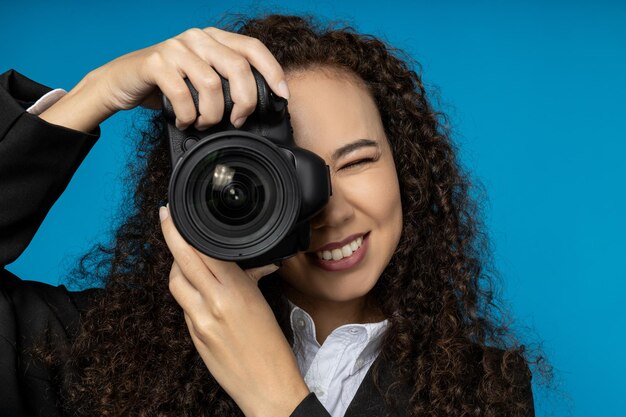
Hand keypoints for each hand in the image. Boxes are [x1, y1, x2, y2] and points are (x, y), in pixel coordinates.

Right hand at [39, 27, 289, 132]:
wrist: (121, 81)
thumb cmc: (167, 85)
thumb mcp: (201, 80)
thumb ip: (226, 83)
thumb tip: (258, 106)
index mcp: (214, 39)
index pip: (253, 48)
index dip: (272, 71)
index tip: (282, 95)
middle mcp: (197, 38)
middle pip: (238, 67)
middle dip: (245, 101)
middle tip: (238, 120)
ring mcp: (175, 47)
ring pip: (212, 84)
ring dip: (212, 114)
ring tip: (204, 123)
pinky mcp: (155, 62)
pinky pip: (183, 93)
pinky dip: (187, 116)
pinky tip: (184, 122)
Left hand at [159, 206, 308, 416]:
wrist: (267, 387)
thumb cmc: (272, 348)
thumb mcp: (263, 305)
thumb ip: (250, 280)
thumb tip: (249, 265)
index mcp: (235, 293)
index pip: (204, 252)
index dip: (183, 231)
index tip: (174, 215)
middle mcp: (213, 305)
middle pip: (182, 262)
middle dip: (170, 236)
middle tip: (164, 217)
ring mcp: (199, 323)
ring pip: (176, 283)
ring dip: (177, 266)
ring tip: (186, 258)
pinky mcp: (193, 337)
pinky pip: (184, 306)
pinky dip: (187, 292)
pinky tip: (199, 291)